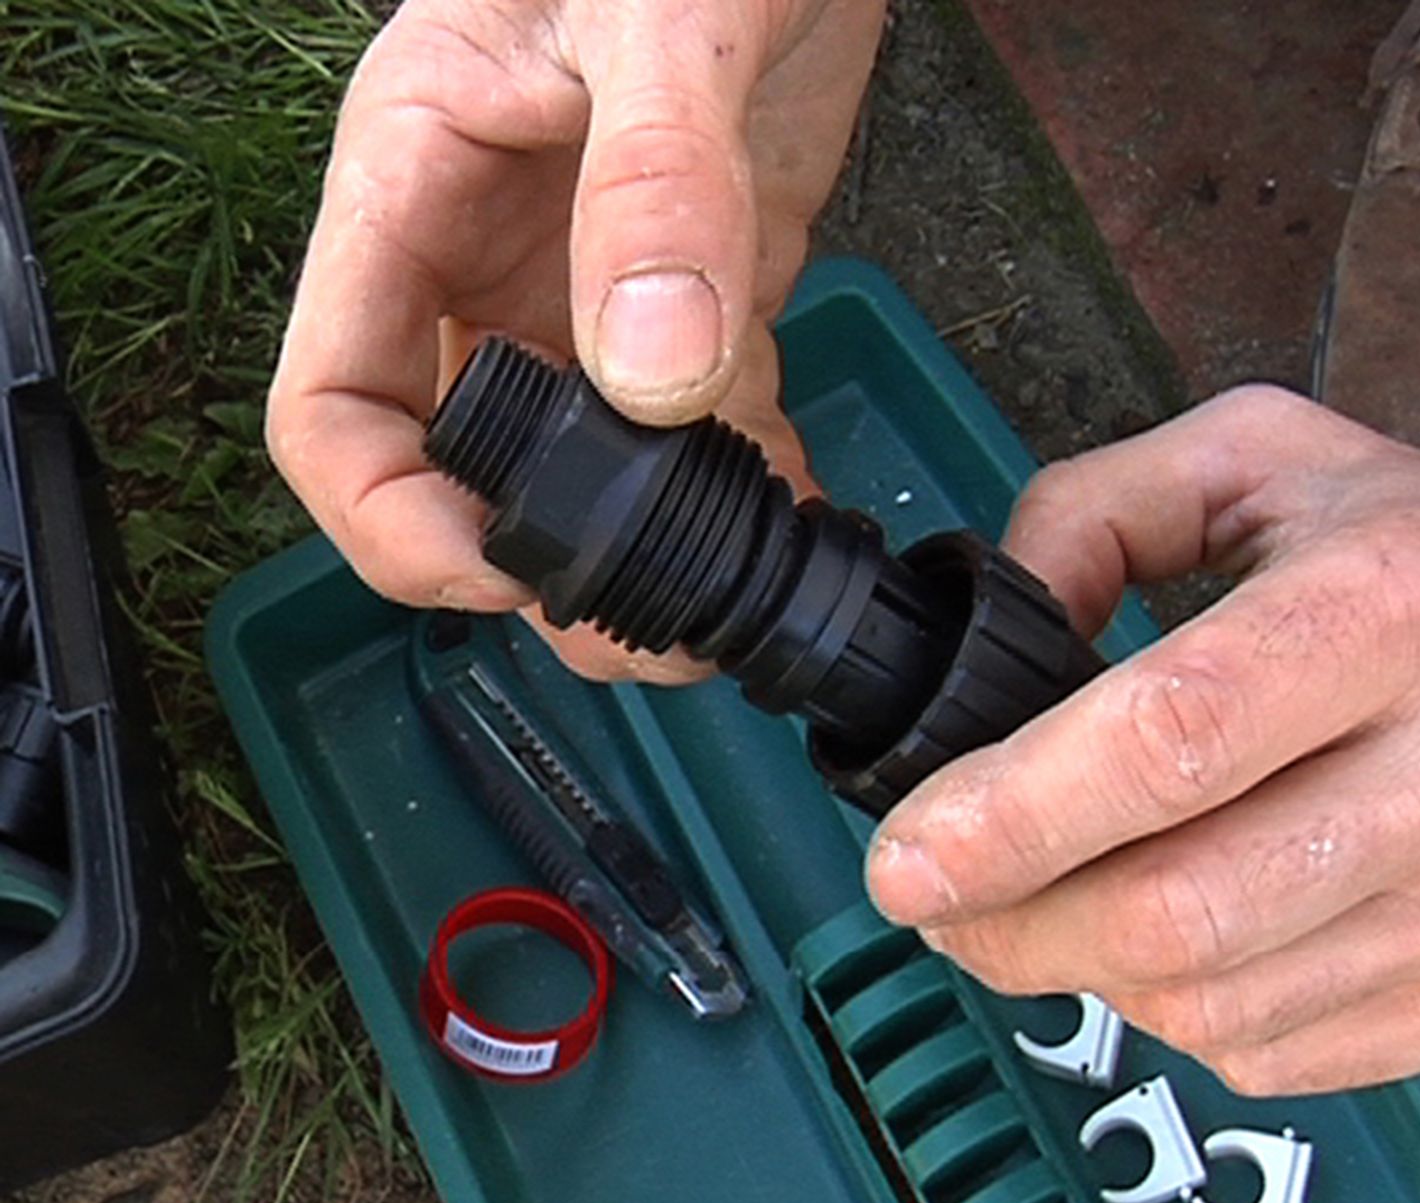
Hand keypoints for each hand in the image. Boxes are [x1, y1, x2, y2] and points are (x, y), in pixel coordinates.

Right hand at [267, 0, 882, 680]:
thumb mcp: (661, 15)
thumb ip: (654, 186)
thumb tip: (652, 376)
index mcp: (414, 192)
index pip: (335, 402)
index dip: (392, 517)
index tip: (504, 570)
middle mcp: (487, 263)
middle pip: (462, 466)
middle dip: (538, 567)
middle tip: (649, 634)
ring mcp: (590, 292)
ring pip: (581, 471)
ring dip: (644, 559)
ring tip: (726, 612)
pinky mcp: (696, 300)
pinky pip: (698, 427)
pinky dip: (741, 490)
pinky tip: (794, 524)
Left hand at [866, 386, 1419, 1093]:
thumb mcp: (1266, 459)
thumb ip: (1096, 512)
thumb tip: (994, 638)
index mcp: (1397, 606)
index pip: (1175, 736)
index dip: (1016, 813)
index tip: (910, 853)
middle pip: (1179, 910)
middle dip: (1010, 925)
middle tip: (938, 895)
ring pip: (1211, 1003)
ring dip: (1074, 972)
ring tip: (1031, 908)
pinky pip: (1273, 1054)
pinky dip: (1173, 1011)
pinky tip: (1160, 940)